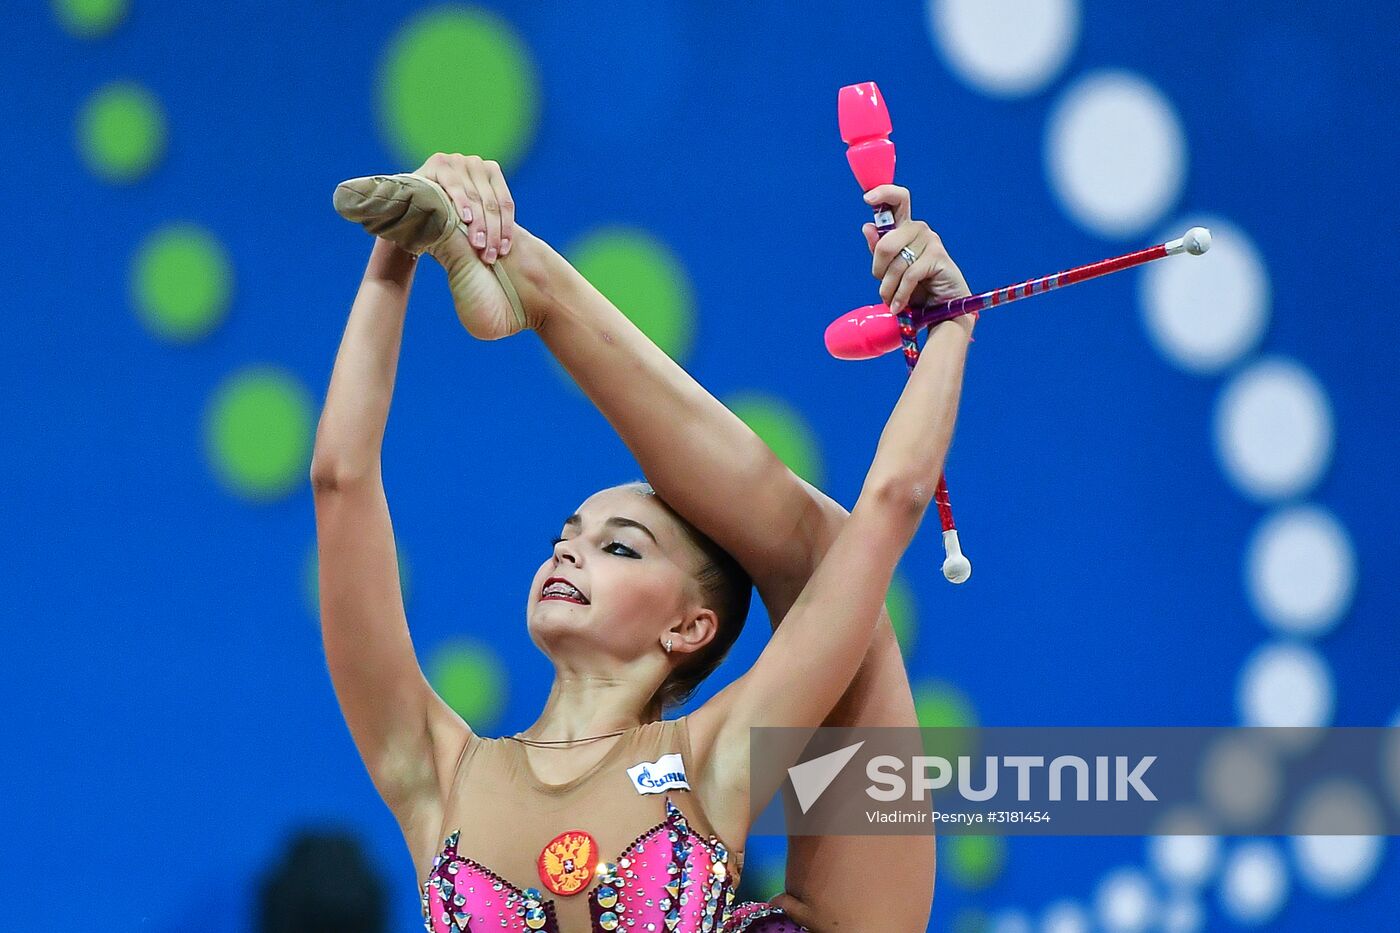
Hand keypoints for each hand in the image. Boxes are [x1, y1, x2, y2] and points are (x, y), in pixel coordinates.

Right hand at [410, 152, 514, 263]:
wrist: (409, 209)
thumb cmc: (445, 219)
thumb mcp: (472, 220)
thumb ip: (490, 221)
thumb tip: (520, 244)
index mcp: (491, 173)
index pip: (505, 203)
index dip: (506, 229)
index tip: (504, 251)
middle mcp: (476, 163)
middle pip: (491, 202)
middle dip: (492, 231)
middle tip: (491, 255)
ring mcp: (457, 160)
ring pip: (475, 196)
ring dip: (478, 223)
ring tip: (479, 244)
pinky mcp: (438, 162)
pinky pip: (453, 184)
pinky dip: (460, 202)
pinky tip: (465, 219)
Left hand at [861, 185, 970, 317]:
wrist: (942, 311)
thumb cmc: (917, 289)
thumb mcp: (891, 271)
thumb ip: (879, 251)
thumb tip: (867, 226)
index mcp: (905, 228)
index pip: (897, 200)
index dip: (883, 194)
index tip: (867, 198)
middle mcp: (919, 229)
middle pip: (886, 243)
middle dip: (879, 270)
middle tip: (883, 288)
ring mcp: (931, 240)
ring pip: (896, 263)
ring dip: (889, 289)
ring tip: (892, 301)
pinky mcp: (939, 256)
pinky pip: (909, 275)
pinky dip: (901, 295)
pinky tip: (899, 306)